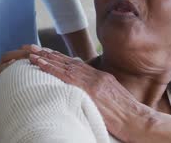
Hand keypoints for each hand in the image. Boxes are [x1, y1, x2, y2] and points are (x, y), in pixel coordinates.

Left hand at [28, 48, 170, 142]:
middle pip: (68, 62)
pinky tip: (40, 65)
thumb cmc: (128, 117)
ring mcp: (94, 82)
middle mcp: (96, 76)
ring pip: (64, 66)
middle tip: (32, 48)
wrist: (140, 121)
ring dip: (46, 58)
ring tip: (31, 53)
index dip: (59, 59)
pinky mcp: (92, 90)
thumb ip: (99, 94)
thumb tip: (88, 96)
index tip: (46, 54)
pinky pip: (67, 76)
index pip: (76, 65)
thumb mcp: (113, 100)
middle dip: (49, 54)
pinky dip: (52, 69)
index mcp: (101, 78)